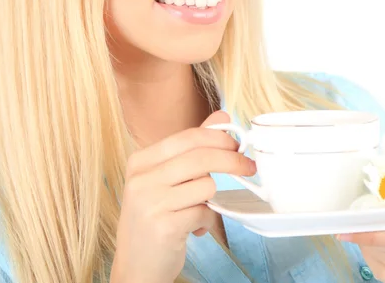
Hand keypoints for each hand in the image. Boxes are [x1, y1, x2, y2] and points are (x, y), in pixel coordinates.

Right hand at [110, 110, 256, 282]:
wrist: (135, 267)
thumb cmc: (154, 218)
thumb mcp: (166, 179)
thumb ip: (192, 148)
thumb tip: (221, 117)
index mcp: (140, 161)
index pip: (188, 137)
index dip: (219, 138)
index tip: (238, 144)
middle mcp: (141, 179)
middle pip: (200, 157)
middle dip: (231, 160)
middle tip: (248, 167)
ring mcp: (150, 203)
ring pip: (206, 185)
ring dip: (211, 199)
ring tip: (196, 210)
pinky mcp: (163, 227)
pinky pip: (204, 213)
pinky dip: (207, 221)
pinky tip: (194, 229)